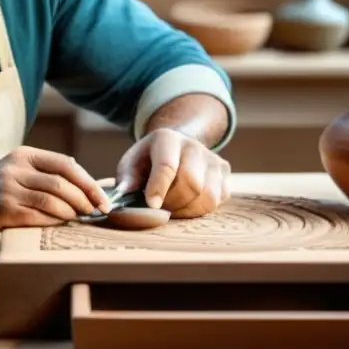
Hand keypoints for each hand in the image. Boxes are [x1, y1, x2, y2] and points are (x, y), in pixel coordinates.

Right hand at [0, 146, 111, 235]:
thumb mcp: (16, 169)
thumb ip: (43, 172)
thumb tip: (81, 180)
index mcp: (24, 155)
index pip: (66, 164)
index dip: (88, 182)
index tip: (102, 199)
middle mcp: (17, 168)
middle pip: (62, 182)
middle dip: (85, 199)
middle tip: (95, 212)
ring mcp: (9, 188)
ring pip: (53, 199)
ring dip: (71, 212)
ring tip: (79, 219)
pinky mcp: (4, 209)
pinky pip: (38, 216)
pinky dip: (54, 221)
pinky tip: (61, 225)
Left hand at [114, 128, 230, 218]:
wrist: (175, 147)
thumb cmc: (148, 160)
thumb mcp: (131, 163)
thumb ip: (127, 179)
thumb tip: (125, 195)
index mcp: (167, 138)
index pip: (167, 165)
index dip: (159, 188)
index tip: (152, 204)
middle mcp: (194, 146)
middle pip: (191, 183)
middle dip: (173, 203)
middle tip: (160, 208)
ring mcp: (212, 159)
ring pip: (208, 196)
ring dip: (187, 210)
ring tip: (172, 208)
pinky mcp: (224, 173)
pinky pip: (217, 201)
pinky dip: (200, 210)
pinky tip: (186, 204)